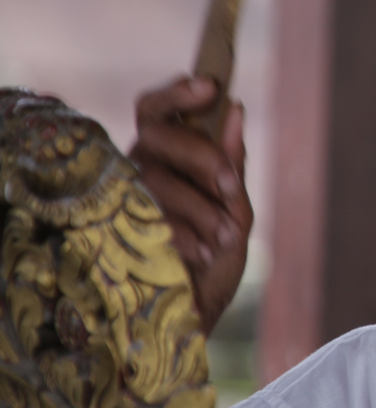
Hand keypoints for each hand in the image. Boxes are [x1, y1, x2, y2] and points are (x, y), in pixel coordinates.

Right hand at [128, 76, 251, 335]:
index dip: (176, 93)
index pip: (156, 109)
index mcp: (168, 160)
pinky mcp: (108, 229)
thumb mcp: (235, 215)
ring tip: (223, 238)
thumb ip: (234, 165)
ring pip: (152, 173)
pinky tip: (201, 253)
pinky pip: (143, 211)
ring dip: (199, 205)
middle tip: (232, 187)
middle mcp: (138, 170)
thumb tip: (235, 109)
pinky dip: (183, 231)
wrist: (191, 322)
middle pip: (156, 133)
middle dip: (202, 155)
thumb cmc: (211, 264)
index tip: (210, 86)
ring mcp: (119, 198)